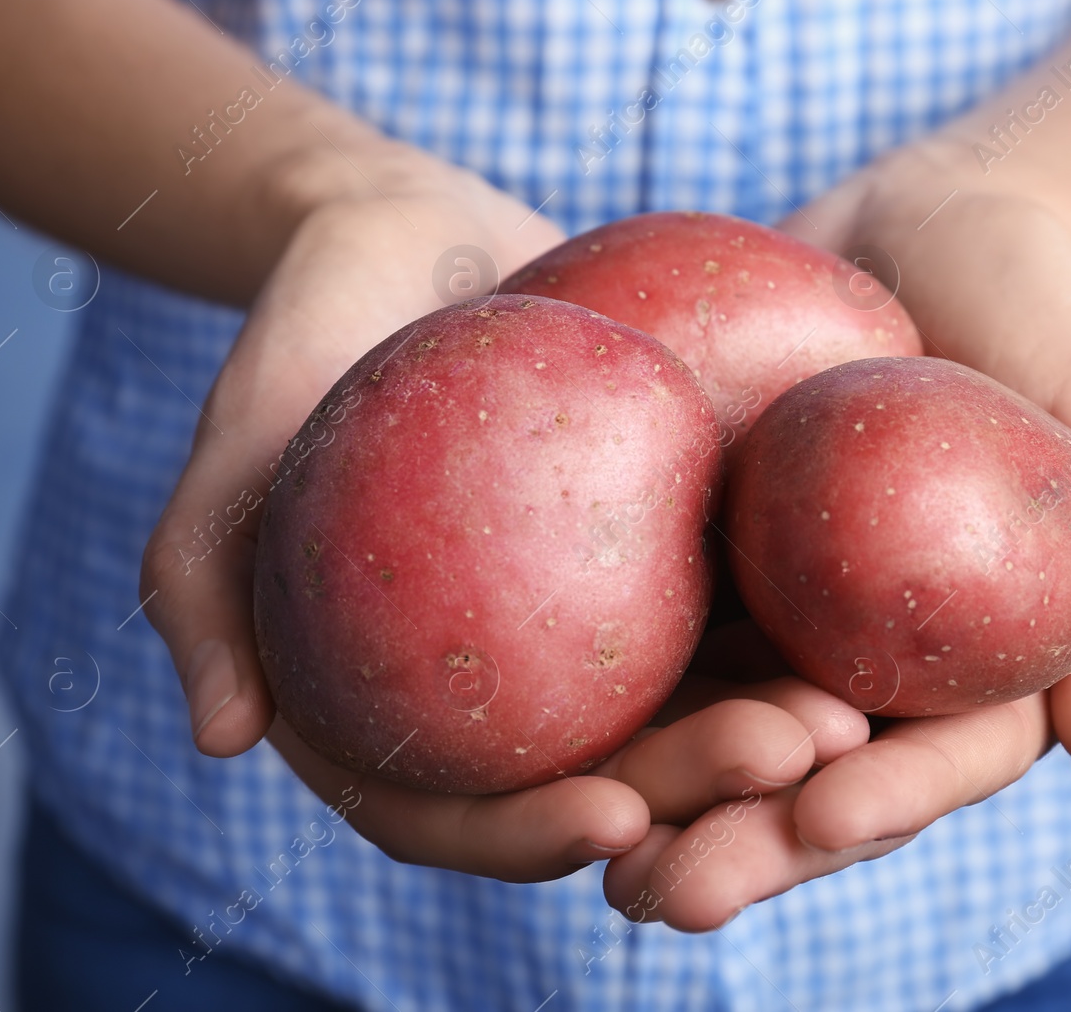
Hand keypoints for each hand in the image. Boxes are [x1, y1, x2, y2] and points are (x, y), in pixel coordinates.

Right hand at [140, 152, 869, 880]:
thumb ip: (203, 579)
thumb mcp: (237, 441)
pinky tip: (866, 613)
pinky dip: (797, 619)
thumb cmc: (306, 336)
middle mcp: (506, 688)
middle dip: (698, 789)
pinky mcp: (666, 551)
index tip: (612, 819)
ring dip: (774, 727)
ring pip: (690, 706)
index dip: (529, 837)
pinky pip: (737, 595)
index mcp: (396, 704)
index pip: (454, 809)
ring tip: (850, 712)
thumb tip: (222, 739)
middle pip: (602, 775)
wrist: (416, 234)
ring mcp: (593, 627)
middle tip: (789, 756)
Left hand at [600, 148, 1070, 928]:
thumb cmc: (1040, 307)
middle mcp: (879, 660)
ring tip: (601, 868)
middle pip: (818, 777)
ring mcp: (789, 617)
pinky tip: (533, 745)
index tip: (821, 813)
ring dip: (666, 810)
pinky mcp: (709, 562)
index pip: (943, 755)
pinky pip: (657, 637)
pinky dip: (609, 699)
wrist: (923, 219)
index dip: (890, 796)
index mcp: (986, 660)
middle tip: (672, 895)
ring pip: (725, 736)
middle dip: (752, 845)